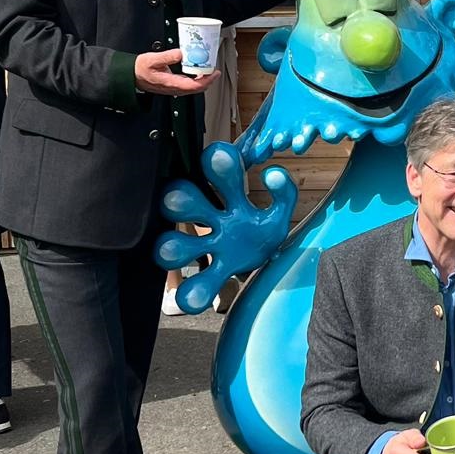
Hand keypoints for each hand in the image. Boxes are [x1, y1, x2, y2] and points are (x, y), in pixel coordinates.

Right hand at [135, 46, 219, 95]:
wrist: (131, 76)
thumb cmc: (139, 69)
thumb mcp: (152, 59)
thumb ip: (167, 57)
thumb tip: (181, 53)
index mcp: (170, 83)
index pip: (193, 86)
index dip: (206, 80)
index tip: (214, 73)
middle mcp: (173, 88)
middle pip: (196, 88)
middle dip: (208, 80)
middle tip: (215, 70)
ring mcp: (173, 88)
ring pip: (193, 87)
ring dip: (202, 80)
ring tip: (208, 70)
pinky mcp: (172, 85)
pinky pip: (188, 84)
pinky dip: (195, 79)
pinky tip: (197, 71)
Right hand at [155, 141, 296, 309]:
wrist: (264, 264)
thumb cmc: (264, 230)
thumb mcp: (279, 211)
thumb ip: (283, 192)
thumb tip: (272, 173)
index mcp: (231, 198)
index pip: (219, 174)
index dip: (216, 164)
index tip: (218, 154)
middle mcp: (213, 220)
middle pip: (188, 203)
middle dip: (182, 200)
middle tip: (177, 197)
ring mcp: (210, 248)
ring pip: (181, 244)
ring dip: (175, 246)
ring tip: (170, 248)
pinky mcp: (215, 275)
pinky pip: (197, 285)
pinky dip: (191, 293)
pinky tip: (189, 299)